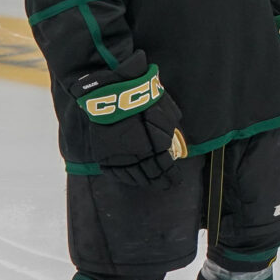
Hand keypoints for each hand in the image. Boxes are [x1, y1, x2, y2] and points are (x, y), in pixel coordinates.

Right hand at [71, 55, 184, 187]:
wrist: (113, 94)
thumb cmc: (145, 100)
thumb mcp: (169, 114)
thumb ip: (170, 131)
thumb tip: (173, 142)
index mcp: (155, 148)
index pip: (165, 169)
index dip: (171, 177)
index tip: (176, 181)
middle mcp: (137, 157)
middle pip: (149, 176)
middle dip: (159, 181)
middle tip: (165, 185)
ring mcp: (118, 157)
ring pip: (132, 177)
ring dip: (142, 182)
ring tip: (150, 184)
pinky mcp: (104, 154)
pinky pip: (114, 172)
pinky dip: (123, 178)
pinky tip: (129, 179)